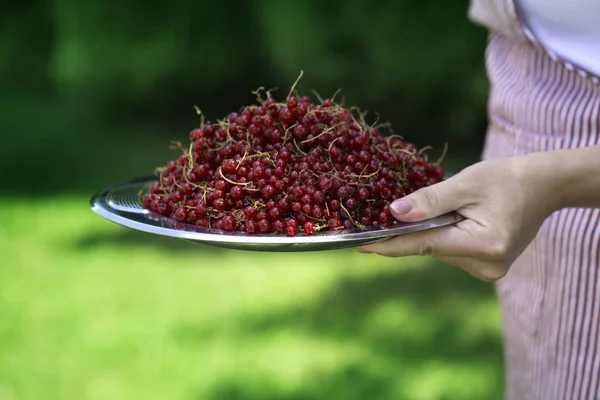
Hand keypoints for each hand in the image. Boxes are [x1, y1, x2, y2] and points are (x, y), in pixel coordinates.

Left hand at [357, 155, 559, 281]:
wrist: (544, 187)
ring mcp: (488, 271)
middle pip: (431, 248)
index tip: (358, 246)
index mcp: (484, 244)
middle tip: (395, 208)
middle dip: (412, 230)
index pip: (423, 245)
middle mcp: (486, 266)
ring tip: (448, 206)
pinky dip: (442, 235)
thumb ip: (430, 200)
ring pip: (439, 250)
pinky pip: (450, 251)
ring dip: (431, 231)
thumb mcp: (466, 183)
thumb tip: (393, 214)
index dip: (389, 245)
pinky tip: (453, 218)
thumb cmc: (507, 179)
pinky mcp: (487, 268)